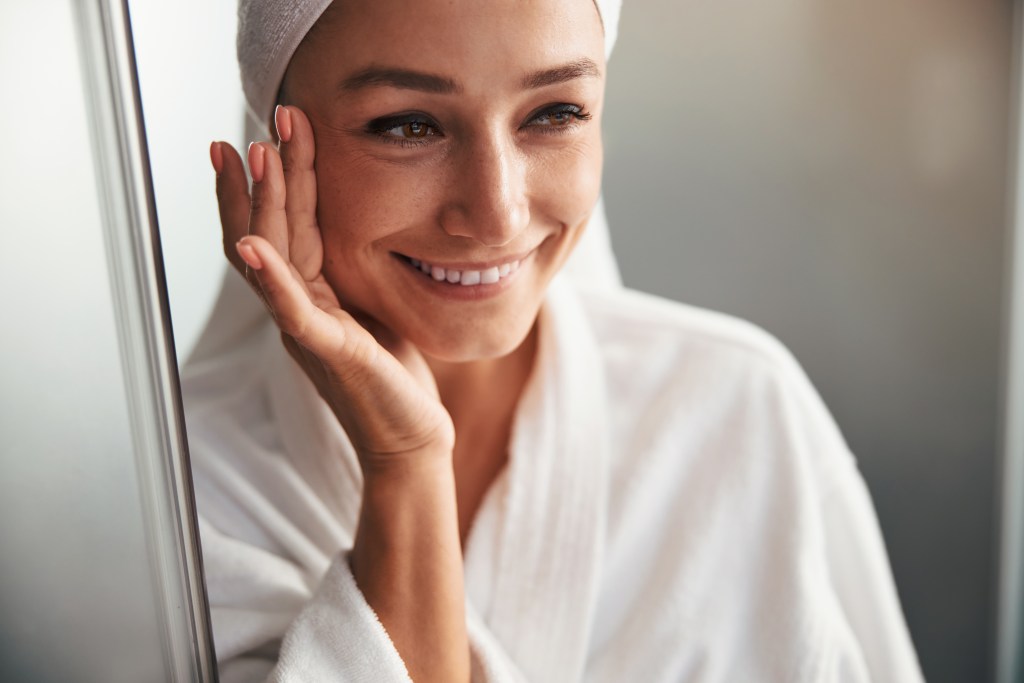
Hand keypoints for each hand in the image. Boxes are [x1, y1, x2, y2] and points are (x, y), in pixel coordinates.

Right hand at [210, 105, 454, 467]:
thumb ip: (351, 277)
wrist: (408, 440)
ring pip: (272, 259)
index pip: (287, 227)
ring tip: (255, 154)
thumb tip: (355, 235)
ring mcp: (308, 329)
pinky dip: (271, 278)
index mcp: (312, 296)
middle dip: (262, 176)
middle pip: (269, 231)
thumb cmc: (393, 378)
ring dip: (262, 204)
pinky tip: (254, 247)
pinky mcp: (330, 352)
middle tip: (261, 123)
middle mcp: (299, 307)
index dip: (278, 180)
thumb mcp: (373, 310)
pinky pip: (293, 311)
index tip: (268, 134)